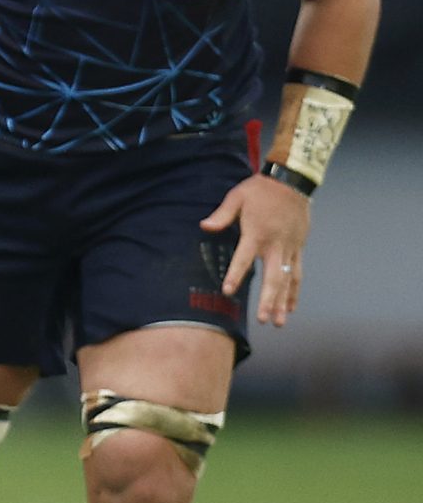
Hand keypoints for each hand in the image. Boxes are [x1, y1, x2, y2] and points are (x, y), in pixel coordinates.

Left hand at [202, 173, 311, 325]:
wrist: (293, 181)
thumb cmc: (261, 189)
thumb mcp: (237, 197)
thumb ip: (222, 215)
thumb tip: (204, 226)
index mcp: (257, 233)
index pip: (244, 258)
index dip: (236, 275)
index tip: (228, 291)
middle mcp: (275, 244)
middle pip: (273, 278)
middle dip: (268, 301)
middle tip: (264, 320)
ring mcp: (290, 247)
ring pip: (287, 280)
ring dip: (284, 302)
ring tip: (279, 321)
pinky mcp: (298, 247)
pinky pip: (297, 273)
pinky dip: (294, 290)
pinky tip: (291, 305)